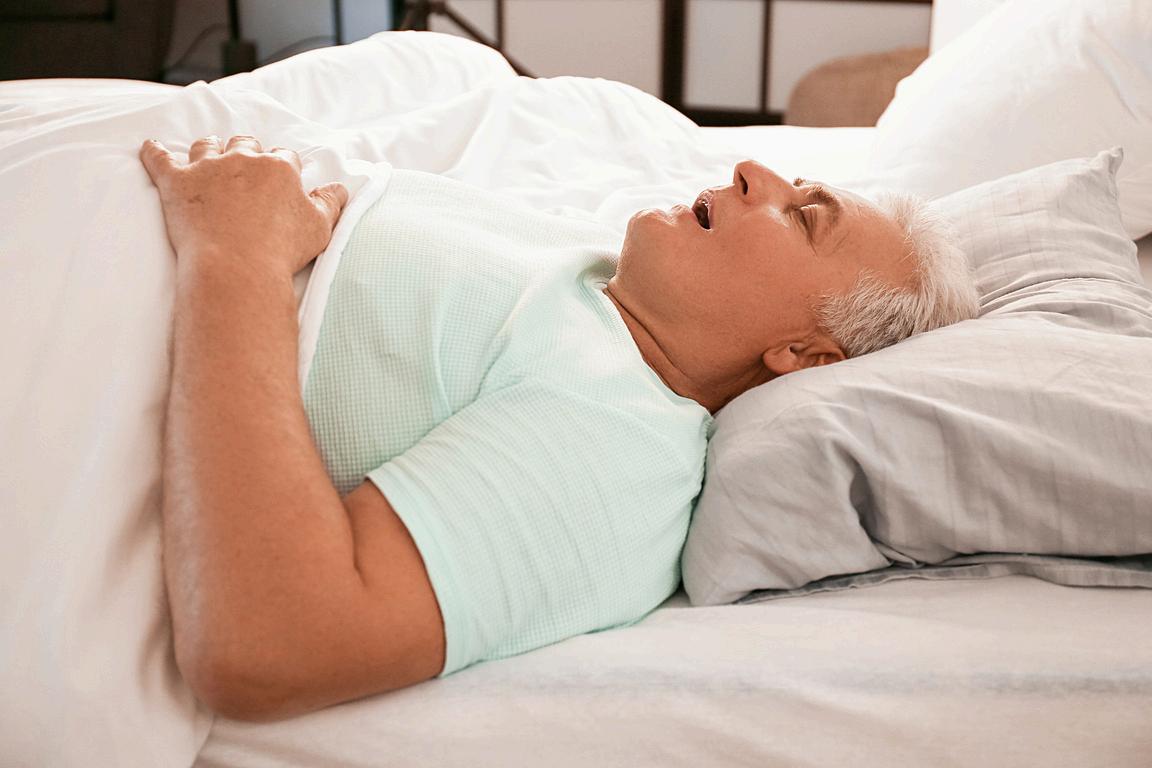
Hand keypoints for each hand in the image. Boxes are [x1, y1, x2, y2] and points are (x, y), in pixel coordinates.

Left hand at [140, 135, 348, 277]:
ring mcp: (207, 168)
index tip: (281, 181)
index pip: (284, 157)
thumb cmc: (282, 251)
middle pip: (245, 145)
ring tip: (208, 160)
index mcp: (280, 168)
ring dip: (209, 150)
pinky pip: (159, 158)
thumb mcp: (320, 229)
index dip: (283, 169)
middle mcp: (244, 159)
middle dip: (247, 154)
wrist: (237, 268)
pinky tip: (150, 147)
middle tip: (245, 171)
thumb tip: (339, 188)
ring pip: (207, 146)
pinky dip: (153, 152)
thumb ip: (330, 203)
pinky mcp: (175, 182)